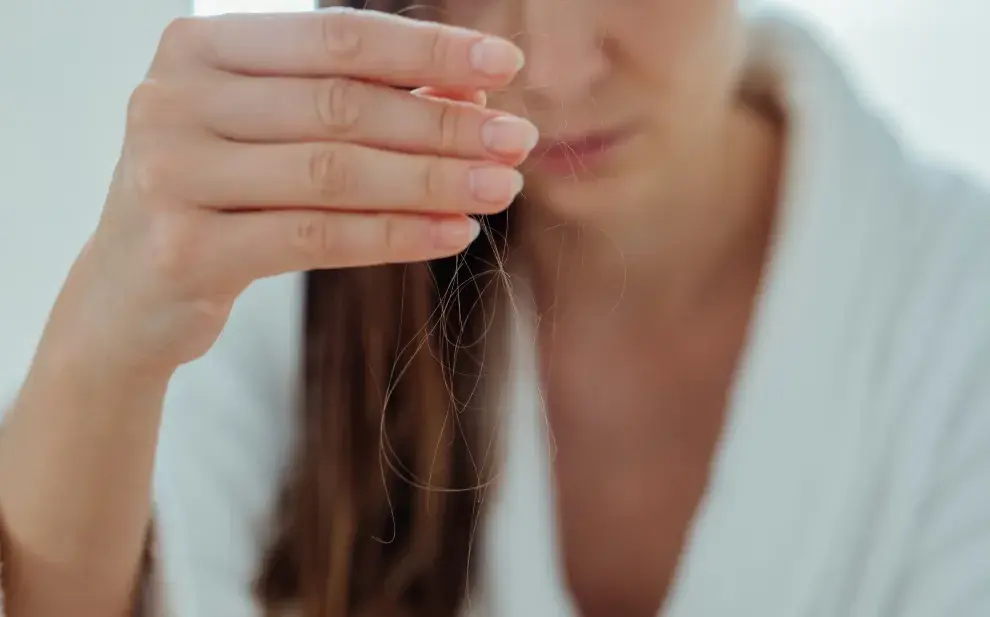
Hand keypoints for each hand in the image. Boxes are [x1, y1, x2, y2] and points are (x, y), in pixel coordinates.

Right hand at [44, 8, 535, 375]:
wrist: (130, 292)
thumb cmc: (220, 197)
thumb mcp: (271, 133)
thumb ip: (351, 103)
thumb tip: (470, 94)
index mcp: (198, 47)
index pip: (336, 37)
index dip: (427, 50)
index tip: (505, 63)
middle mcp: (173, 99)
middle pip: (343, 106)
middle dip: (445, 124)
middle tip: (519, 140)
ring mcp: (171, 174)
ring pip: (335, 173)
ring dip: (434, 181)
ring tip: (502, 187)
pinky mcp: (186, 250)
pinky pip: (317, 238)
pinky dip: (397, 235)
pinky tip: (455, 233)